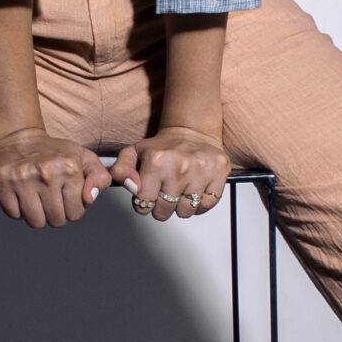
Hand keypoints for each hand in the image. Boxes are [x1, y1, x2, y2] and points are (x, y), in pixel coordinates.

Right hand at [0, 126, 106, 228]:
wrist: (15, 137)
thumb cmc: (51, 151)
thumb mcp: (83, 157)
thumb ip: (99, 177)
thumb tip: (90, 198)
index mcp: (69, 166)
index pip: (76, 213)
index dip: (72, 208)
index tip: (65, 196)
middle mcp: (46, 172)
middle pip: (56, 220)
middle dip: (55, 214)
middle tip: (50, 197)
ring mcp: (23, 178)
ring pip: (35, 222)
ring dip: (36, 214)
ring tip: (36, 197)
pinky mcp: (3, 183)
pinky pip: (14, 215)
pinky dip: (18, 210)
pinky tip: (21, 194)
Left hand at [108, 127, 230, 220]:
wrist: (192, 130)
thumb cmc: (163, 146)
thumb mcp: (134, 153)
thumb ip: (122, 170)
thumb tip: (130, 186)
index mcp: (156, 161)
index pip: (144, 202)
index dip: (144, 203)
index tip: (148, 196)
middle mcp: (179, 165)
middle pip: (165, 210)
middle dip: (161, 207)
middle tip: (164, 194)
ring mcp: (201, 170)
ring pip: (186, 211)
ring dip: (181, 207)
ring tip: (179, 192)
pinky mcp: (219, 172)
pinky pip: (207, 204)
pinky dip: (200, 204)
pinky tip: (193, 192)